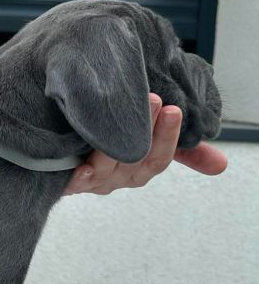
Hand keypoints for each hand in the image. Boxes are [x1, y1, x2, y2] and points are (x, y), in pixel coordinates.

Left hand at [64, 93, 227, 194]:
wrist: (62, 141)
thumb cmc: (110, 140)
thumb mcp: (147, 140)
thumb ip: (181, 149)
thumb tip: (221, 165)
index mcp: (139, 170)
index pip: (159, 157)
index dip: (168, 136)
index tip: (174, 109)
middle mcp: (117, 179)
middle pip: (134, 159)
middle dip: (144, 129)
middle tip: (151, 99)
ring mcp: (92, 182)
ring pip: (106, 167)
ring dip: (112, 144)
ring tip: (115, 116)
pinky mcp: (66, 183)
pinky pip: (73, 185)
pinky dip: (79, 178)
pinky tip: (82, 166)